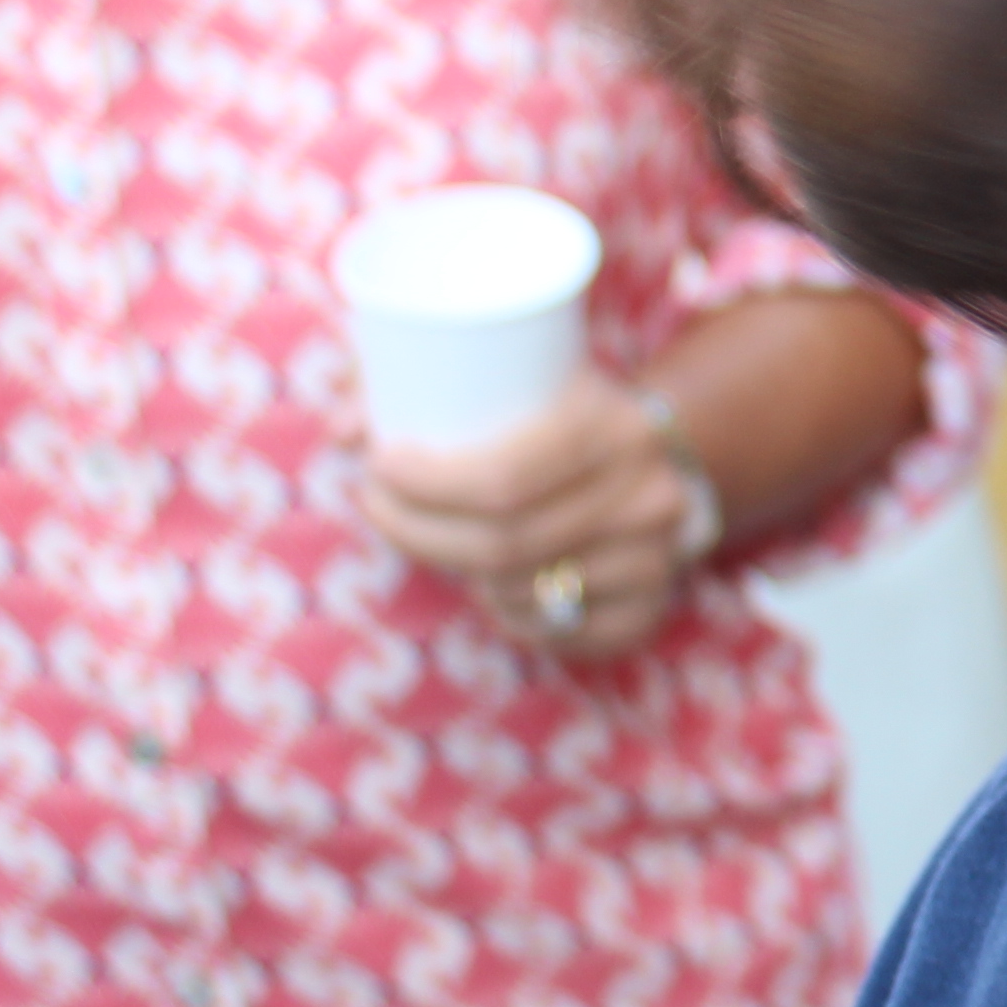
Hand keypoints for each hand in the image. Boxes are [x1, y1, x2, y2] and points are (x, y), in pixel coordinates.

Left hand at [359, 369, 705, 661]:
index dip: (425, 486)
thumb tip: (343, 426)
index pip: (504, 480)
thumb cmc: (558, 405)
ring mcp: (654, 559)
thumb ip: (418, 377)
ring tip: (438, 535)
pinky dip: (508, 616)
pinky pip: (554, 634)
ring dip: (460, 571)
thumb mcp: (510, 371)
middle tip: (378, 506)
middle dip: (416, 530)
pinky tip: (494, 585)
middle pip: (500, 545)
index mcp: (615, 426)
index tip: (377, 467)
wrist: (663, 448)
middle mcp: (646, 495)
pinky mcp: (651, 608)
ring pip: (516, 591)